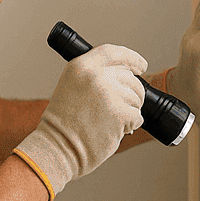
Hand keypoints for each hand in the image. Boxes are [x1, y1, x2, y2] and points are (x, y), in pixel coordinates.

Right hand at [14, 44, 145, 197]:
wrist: (58, 148)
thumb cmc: (63, 124)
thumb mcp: (72, 87)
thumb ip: (94, 77)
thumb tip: (124, 76)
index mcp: (81, 66)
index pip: (113, 52)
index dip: (131, 58)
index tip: (141, 65)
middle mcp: (95, 75)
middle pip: (130, 77)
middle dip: (132, 93)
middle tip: (122, 108)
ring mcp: (109, 94)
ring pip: (137, 97)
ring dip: (130, 111)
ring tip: (111, 121)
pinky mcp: (120, 113)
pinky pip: (137, 116)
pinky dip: (131, 125)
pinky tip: (114, 130)